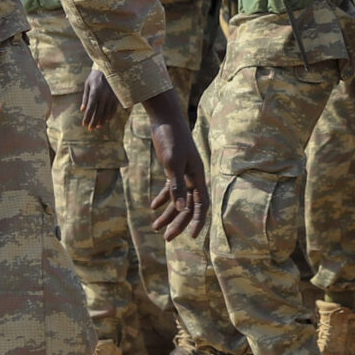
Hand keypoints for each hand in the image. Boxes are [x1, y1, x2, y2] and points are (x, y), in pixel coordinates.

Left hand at [79, 67, 120, 130]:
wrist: (110, 68)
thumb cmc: (95, 76)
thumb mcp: (88, 84)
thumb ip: (85, 97)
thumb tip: (82, 110)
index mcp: (95, 92)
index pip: (90, 109)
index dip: (87, 118)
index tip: (84, 124)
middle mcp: (104, 96)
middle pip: (98, 113)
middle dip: (94, 122)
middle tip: (90, 129)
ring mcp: (111, 97)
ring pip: (107, 112)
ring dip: (102, 120)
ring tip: (98, 126)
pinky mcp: (117, 97)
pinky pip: (114, 109)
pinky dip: (110, 115)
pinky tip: (106, 120)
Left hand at [142, 88, 207, 237]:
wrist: (165, 117)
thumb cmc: (170, 138)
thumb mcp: (171, 162)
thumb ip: (176, 186)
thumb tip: (181, 209)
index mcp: (197, 176)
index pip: (201, 205)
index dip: (198, 222)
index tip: (192, 238)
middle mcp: (193, 176)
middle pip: (188, 206)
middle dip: (178, 223)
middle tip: (166, 238)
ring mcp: (184, 172)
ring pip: (179, 199)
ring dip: (168, 214)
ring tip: (155, 227)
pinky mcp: (174, 167)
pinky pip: (171, 188)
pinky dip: (163, 198)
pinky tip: (153, 206)